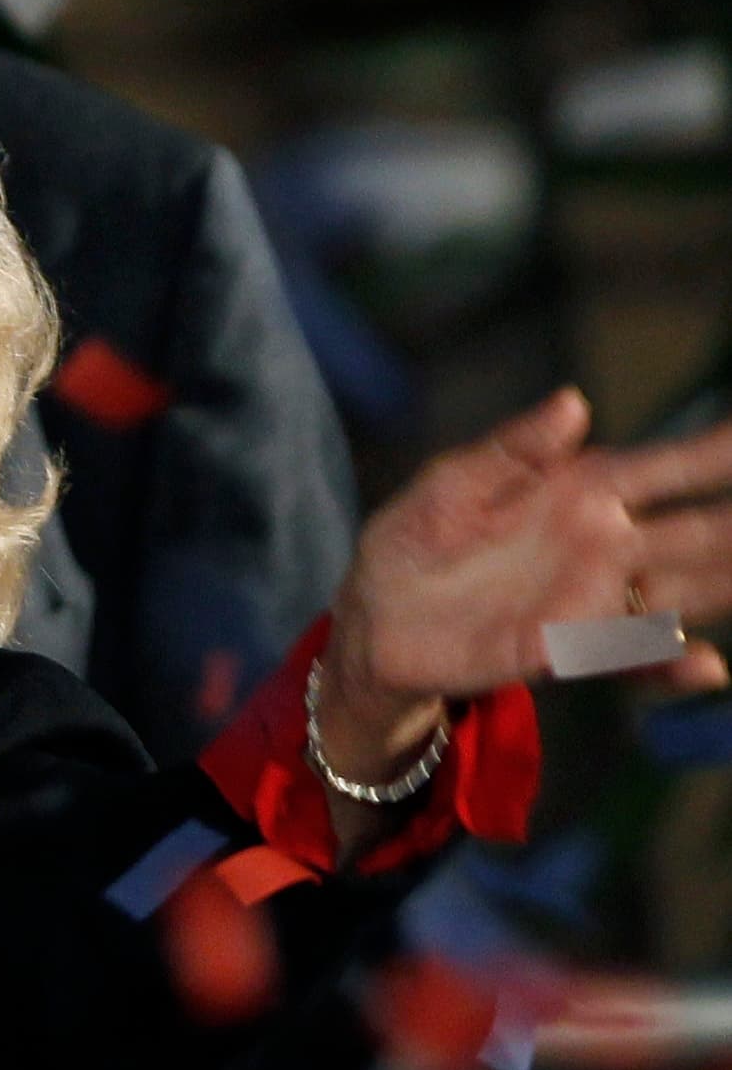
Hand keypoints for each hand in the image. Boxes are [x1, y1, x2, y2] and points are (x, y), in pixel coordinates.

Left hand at [321, 390, 731, 752]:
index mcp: (581, 490)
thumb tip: (575, 402)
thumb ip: (511, 448)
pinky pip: (636, 656)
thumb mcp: (449, 484)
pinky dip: (672, 664)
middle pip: (703, 531)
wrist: (373, 620)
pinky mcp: (573, 650)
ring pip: (692, 591)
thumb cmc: (414, 539)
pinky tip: (706, 667)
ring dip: (731, 584)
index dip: (720, 451)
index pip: (669, 466)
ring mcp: (596, 598)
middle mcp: (607, 542)